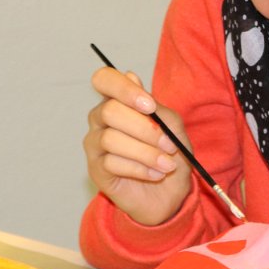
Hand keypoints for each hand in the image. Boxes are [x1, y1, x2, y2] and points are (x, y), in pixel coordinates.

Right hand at [83, 66, 193, 225]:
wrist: (170, 193)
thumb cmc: (170, 154)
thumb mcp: (173, 127)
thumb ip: (155, 107)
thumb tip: (131, 76)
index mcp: (119, 100)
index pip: (104, 79)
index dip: (123, 88)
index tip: (149, 106)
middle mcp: (100, 118)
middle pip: (109, 111)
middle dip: (145, 129)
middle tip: (170, 145)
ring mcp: (95, 144)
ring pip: (111, 139)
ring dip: (146, 153)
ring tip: (167, 164)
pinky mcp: (95, 169)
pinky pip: (112, 163)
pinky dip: (140, 169)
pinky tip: (156, 175)